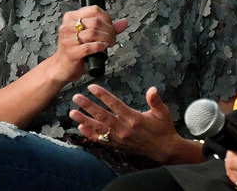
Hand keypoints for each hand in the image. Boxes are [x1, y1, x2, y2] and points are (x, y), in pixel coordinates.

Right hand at [52, 5, 127, 81]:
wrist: (62, 66)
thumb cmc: (76, 49)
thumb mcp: (89, 34)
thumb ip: (107, 27)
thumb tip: (124, 22)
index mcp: (71, 17)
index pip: (94, 10)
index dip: (107, 18)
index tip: (111, 26)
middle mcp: (67, 26)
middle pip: (95, 22)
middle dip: (109, 30)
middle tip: (113, 38)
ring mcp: (68, 39)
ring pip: (94, 33)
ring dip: (107, 38)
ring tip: (110, 43)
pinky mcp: (71, 52)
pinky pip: (90, 47)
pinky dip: (100, 46)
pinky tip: (103, 48)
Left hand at [70, 85, 192, 162]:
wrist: (163, 149)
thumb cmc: (163, 128)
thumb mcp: (163, 112)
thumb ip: (155, 101)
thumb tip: (152, 89)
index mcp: (134, 118)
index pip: (115, 104)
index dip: (102, 95)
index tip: (92, 87)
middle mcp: (124, 129)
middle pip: (102, 116)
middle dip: (88, 106)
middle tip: (76, 98)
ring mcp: (119, 139)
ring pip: (98, 129)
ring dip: (84, 120)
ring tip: (72, 113)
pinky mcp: (118, 145)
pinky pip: (101, 140)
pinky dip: (90, 135)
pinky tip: (80, 128)